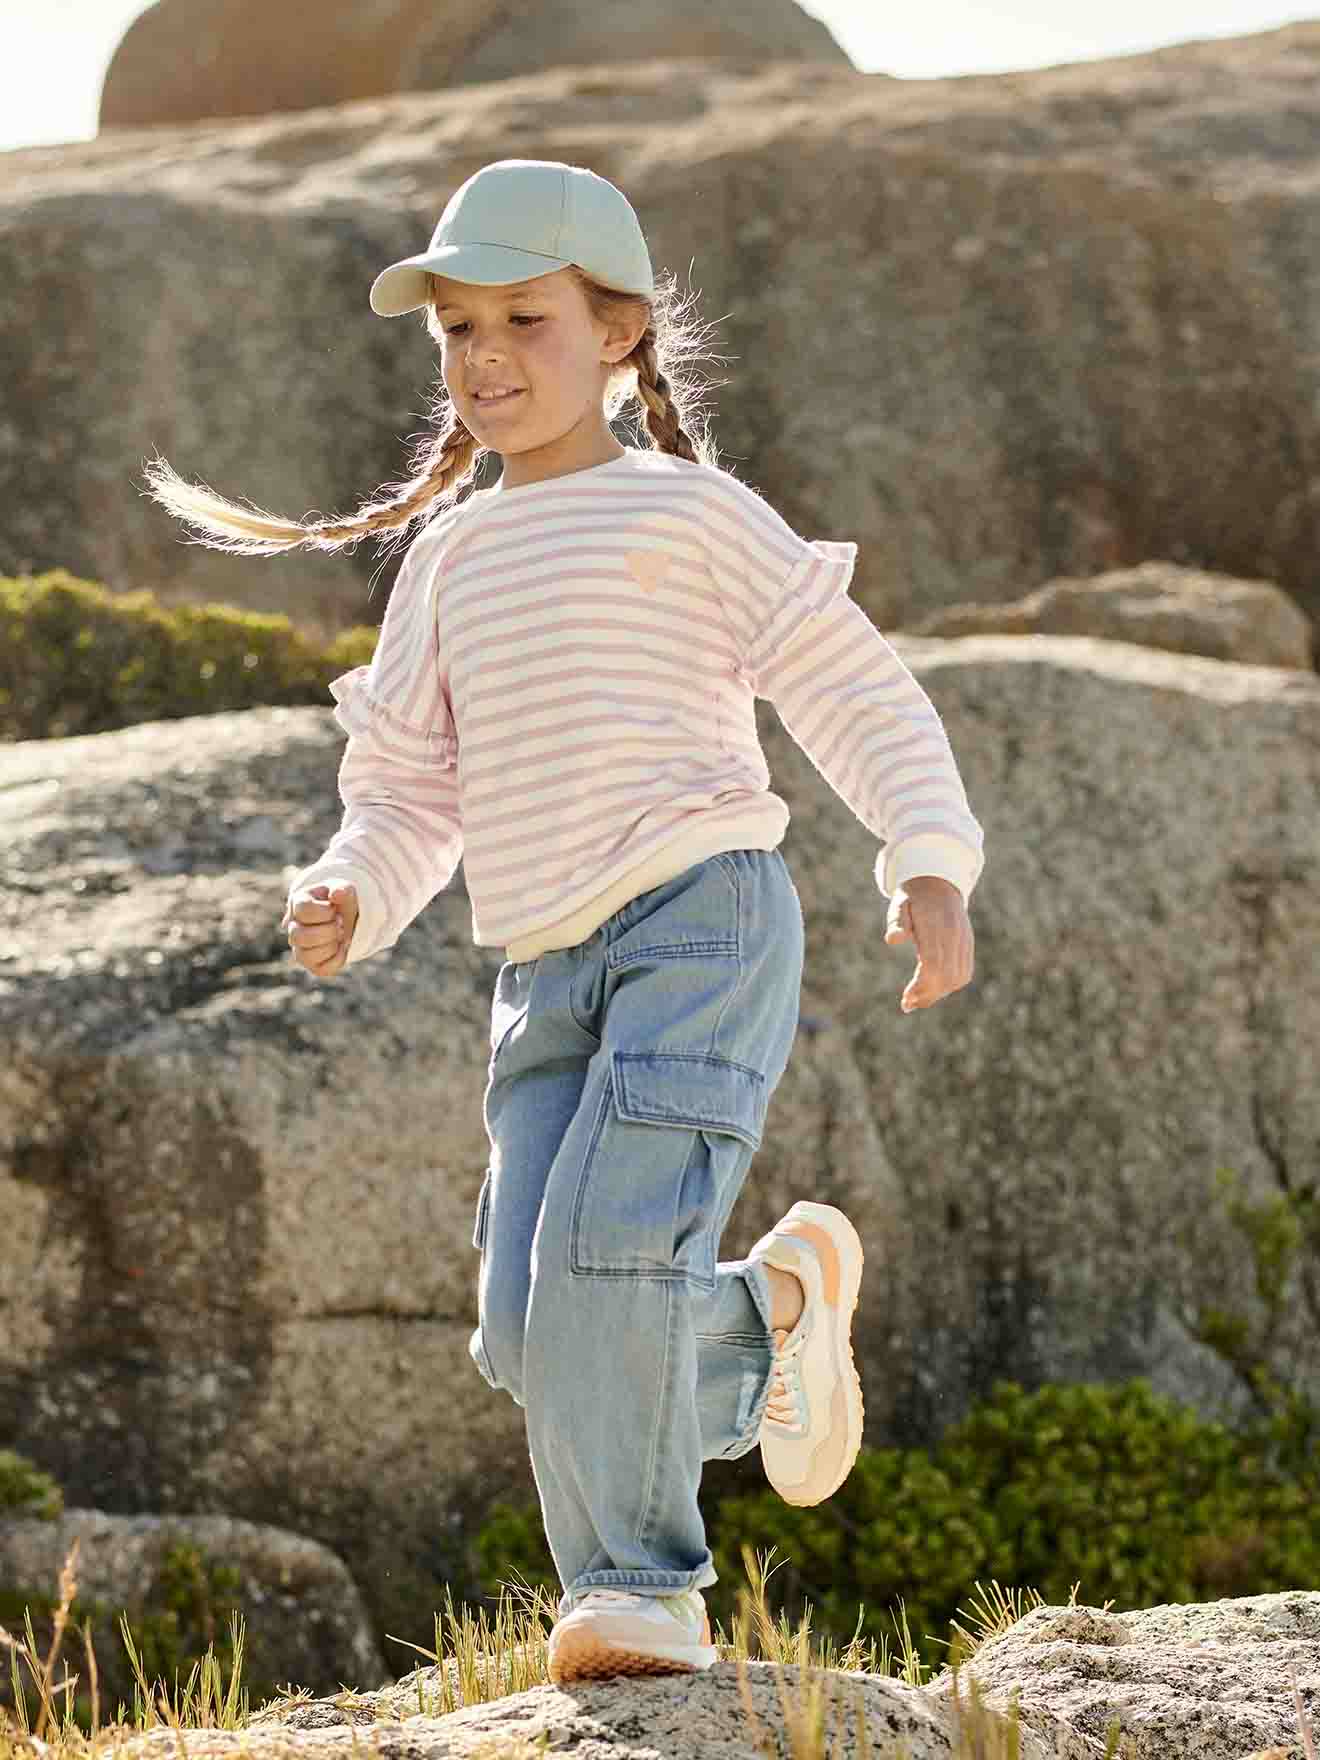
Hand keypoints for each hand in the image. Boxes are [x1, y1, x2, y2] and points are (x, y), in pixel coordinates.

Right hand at [281, 882, 357, 977]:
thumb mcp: (343, 890)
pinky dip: (338, 959)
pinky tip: (341, 947)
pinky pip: (321, 969)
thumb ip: (342, 889)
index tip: (335, 909)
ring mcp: (299, 948)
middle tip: (340, 923)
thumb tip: (337, 895)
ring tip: (340, 935)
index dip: (326, 912)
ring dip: (332, 945)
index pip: (304, 911)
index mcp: (298, 904)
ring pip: (306, 956)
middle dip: (329, 931)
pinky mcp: (311, 964)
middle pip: (300, 937)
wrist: (345, 917)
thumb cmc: (340, 902)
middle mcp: (293, 927)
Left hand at [883, 875, 973, 1012]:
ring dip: (938, 993)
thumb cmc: (913, 897)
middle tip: (908, 1005)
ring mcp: (964, 941)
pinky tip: (933, 989)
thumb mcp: (899, 904)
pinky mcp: (967, 945)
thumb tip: (892, 939)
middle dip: (928, 995)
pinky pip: (964, 972)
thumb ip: (897, 921)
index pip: (933, 965)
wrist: (938, 883)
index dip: (921, 986)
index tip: (905, 999)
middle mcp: (954, 936)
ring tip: (917, 1000)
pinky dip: (950, 985)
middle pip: (946, 976)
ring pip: (958, 978)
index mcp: (937, 927)